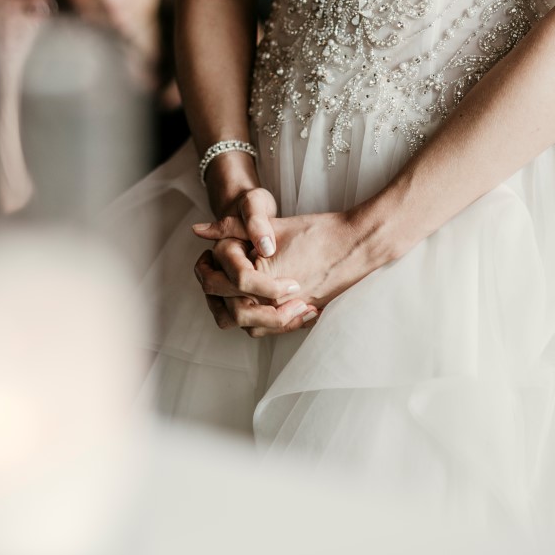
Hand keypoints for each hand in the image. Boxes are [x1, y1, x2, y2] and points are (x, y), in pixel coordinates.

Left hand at [194, 210, 383, 336]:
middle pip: (229, 312)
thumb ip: (232, 228)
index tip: (215, 257)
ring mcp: (288, 314)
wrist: (357, 245)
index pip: (219, 283)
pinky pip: (270, 329)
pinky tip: (259, 297)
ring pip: (248, 325)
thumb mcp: (272, 225)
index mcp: (261, 278)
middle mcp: (273, 302)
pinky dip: (259, 317)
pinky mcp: (301, 319)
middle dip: (219, 293)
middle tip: (218, 274)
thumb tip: (198, 230)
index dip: (213, 267)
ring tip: (235, 288)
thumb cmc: (318, 232)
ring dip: (236, 309)